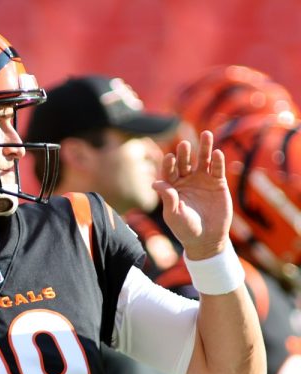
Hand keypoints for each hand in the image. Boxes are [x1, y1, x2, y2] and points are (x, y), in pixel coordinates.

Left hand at [152, 131, 230, 259]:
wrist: (207, 239)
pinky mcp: (218, 183)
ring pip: (203, 160)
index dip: (169, 164)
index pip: (169, 171)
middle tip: (184, 145)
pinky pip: (217, 169)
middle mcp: (187, 179)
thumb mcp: (174, 215)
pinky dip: (218, 161)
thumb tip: (155, 183)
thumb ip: (168, 199)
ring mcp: (203, 180)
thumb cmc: (185, 228)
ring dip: (204, 148)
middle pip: (185, 162)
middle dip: (185, 153)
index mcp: (172, 186)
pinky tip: (217, 152)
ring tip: (206, 134)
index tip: (170, 158)